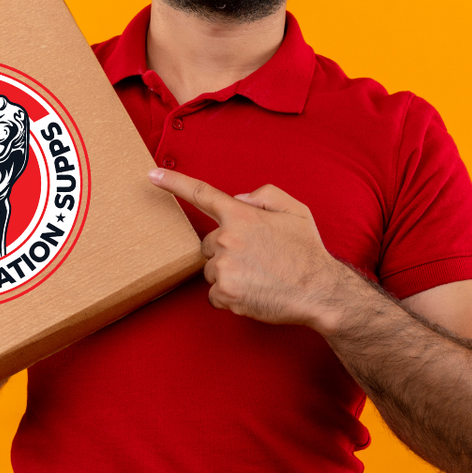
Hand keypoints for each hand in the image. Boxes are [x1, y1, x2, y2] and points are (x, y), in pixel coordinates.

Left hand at [147, 168, 363, 333]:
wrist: (319, 291)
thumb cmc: (307, 252)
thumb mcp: (295, 210)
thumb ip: (264, 196)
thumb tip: (239, 200)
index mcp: (242, 215)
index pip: (202, 194)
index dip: (174, 183)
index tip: (152, 176)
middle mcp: (228, 238)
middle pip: (209, 244)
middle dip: (226, 251)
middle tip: (256, 260)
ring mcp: (224, 267)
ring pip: (212, 270)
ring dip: (229, 274)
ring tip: (259, 278)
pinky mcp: (224, 293)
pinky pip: (215, 294)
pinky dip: (231, 296)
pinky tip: (255, 292)